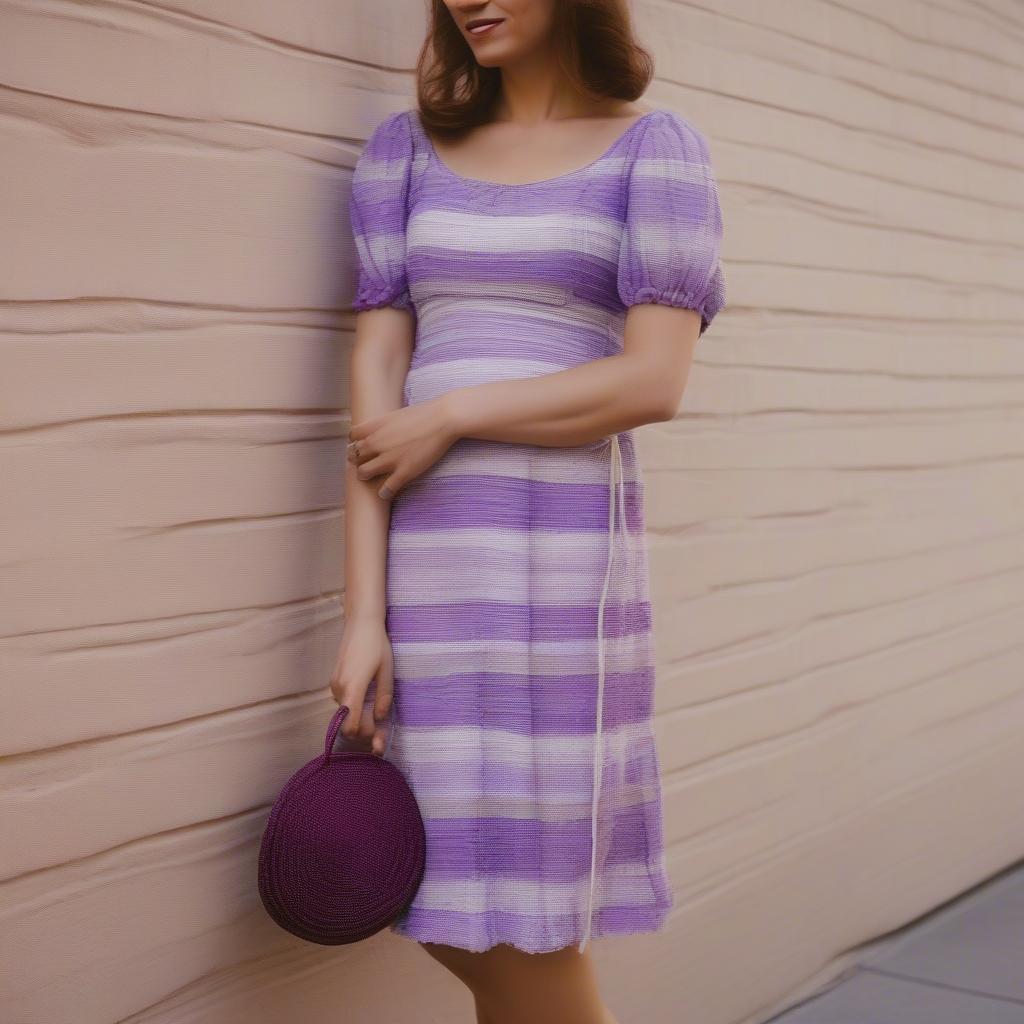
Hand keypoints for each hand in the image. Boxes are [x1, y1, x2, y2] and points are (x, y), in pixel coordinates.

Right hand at [329, 613, 393, 755]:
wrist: (361, 624)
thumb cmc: (377, 646)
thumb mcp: (387, 672)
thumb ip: (384, 697)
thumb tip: (380, 717)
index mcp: (353, 688)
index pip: (351, 724)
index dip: (365, 734)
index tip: (379, 735)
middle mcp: (339, 689)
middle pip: (348, 723)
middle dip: (364, 730)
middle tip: (381, 734)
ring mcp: (334, 685)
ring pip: (346, 713)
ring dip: (360, 717)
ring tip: (378, 712)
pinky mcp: (335, 681)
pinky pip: (344, 702)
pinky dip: (355, 706)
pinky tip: (369, 699)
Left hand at [347, 394, 460, 498]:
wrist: (443, 420)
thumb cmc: (424, 414)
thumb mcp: (396, 414)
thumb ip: (384, 424)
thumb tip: (381, 431)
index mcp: (375, 427)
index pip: (352, 436)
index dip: (356, 441)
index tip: (364, 445)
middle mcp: (376, 443)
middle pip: (353, 456)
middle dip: (359, 460)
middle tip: (368, 462)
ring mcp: (388, 459)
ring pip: (363, 473)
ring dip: (366, 476)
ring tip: (374, 477)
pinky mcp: (403, 472)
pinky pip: (385, 489)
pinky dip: (384, 492)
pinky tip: (387, 492)